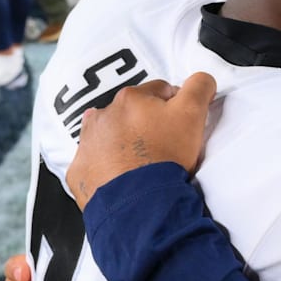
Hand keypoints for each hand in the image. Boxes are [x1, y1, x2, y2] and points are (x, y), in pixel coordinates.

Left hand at [66, 72, 216, 210]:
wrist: (139, 202)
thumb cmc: (166, 154)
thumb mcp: (193, 113)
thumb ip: (199, 87)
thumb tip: (201, 79)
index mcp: (130, 98)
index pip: (161, 91)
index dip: (176, 108)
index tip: (181, 126)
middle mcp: (102, 115)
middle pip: (134, 113)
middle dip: (148, 125)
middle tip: (165, 146)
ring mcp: (87, 143)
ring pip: (111, 135)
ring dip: (125, 143)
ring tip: (143, 163)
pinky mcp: (80, 171)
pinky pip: (95, 162)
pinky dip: (108, 167)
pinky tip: (124, 176)